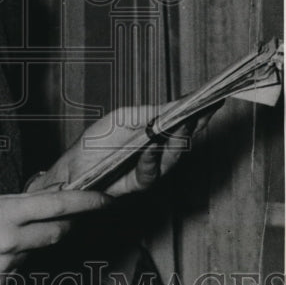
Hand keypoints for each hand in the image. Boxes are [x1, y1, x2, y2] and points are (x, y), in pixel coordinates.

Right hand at [0, 188, 108, 284]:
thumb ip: (19, 203)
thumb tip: (52, 199)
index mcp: (6, 214)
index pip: (59, 206)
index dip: (88, 202)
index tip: (108, 200)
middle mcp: (11, 242)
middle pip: (58, 233)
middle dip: (66, 225)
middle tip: (69, 219)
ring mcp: (8, 268)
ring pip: (36, 252)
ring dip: (29, 244)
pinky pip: (21, 270)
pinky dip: (13, 262)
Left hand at [37, 101, 218, 197]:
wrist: (73, 168)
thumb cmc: (95, 142)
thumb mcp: (121, 118)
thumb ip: (147, 113)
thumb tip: (173, 105)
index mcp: (153, 134)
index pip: (181, 123)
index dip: (198, 113)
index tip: (212, 99)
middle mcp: (156, 152)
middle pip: (183, 141)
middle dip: (195, 125)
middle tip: (202, 111)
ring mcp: (150, 169)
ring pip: (172, 158)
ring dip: (177, 141)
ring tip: (182, 124)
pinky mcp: (138, 185)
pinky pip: (150, 173)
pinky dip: (151, 159)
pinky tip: (150, 147)